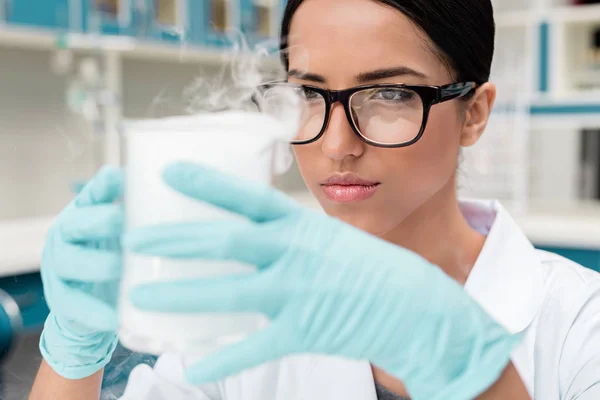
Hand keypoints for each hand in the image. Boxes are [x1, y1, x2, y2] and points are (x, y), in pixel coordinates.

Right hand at [40, 166, 122, 378]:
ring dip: (94, 264)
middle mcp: (66, 237)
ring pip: (71, 263)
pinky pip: (74, 306)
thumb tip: (152, 181)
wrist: (94, 302)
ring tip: (117, 267)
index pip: (90, 196)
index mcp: (83, 215)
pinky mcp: (63, 302)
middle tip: (119, 218)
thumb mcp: (122, 230)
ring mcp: (60, 269)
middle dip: (96, 220)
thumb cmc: (112, 253)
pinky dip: (94, 312)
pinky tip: (114, 317)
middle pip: (76, 224)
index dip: (102, 187)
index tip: (117, 176)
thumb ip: (134, 206)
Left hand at [124, 162, 519, 399]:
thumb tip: (255, 229)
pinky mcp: (305, 330)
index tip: (168, 172)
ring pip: (228, 292)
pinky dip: (223, 356)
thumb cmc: (371, 269)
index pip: (247, 196)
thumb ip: (291, 235)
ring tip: (140, 297)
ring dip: (181, 295)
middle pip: (225, 240)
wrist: (416, 307)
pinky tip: (193, 362)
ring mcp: (298, 292)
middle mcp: (295, 253)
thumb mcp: (330, 238)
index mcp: (301, 225)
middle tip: (133, 238)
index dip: (206, 182)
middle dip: (175, 238)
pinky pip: (255, 346)